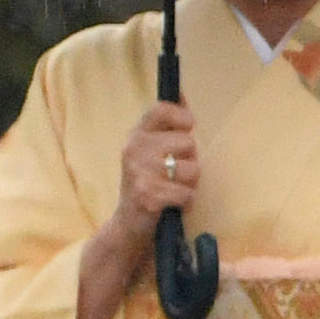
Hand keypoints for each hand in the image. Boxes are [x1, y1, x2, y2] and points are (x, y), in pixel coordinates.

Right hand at [105, 98, 205, 248]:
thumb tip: (181, 93)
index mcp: (136, 136)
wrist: (127, 225)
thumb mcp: (151, 150)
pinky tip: (172, 205)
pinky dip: (186, 202)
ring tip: (173, 189)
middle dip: (189, 159)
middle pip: (187, 142)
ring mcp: (140, 173)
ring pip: (192, 169)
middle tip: (173, 172)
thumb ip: (167, 125)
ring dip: (189, 183)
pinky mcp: (148, 196)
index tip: (187, 127)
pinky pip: (187, 193)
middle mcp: (134, 150)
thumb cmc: (147, 183)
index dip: (181, 116)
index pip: (161, 110)